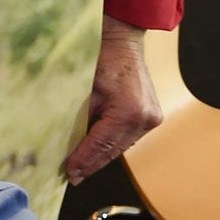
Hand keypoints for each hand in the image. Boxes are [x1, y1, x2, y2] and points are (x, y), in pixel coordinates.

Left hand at [62, 17, 162, 184]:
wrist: (123, 42)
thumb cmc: (101, 60)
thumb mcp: (84, 91)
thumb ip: (80, 119)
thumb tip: (67, 145)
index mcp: (127, 112)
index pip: (100, 144)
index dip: (83, 160)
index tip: (69, 173)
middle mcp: (144, 119)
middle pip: (112, 150)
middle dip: (91, 164)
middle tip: (73, 177)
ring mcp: (151, 119)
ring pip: (121, 146)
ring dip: (102, 157)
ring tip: (82, 169)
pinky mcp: (152, 117)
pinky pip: (128, 137)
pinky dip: (113, 145)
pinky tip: (98, 152)